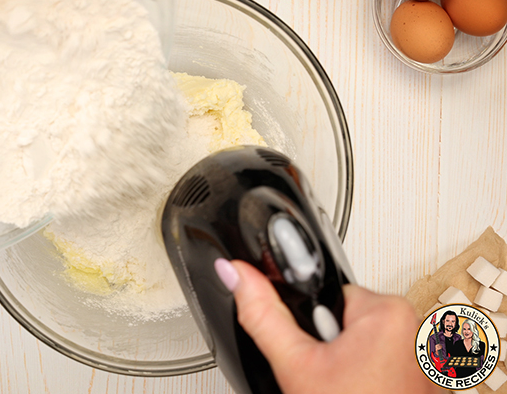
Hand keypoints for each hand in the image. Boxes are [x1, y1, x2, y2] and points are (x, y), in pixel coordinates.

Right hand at [216, 259, 440, 393]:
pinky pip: (376, 353)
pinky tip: (351, 388)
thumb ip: (262, 314)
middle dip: (324, 340)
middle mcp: (412, 325)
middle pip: (341, 313)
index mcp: (386, 311)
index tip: (308, 338)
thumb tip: (235, 272)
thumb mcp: (295, 364)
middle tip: (322, 371)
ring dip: (340, 357)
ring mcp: (419, 351)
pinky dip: (360, 369)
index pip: (326, 289)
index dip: (307, 317)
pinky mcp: (419, 371)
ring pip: (356, 337)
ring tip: (337, 385)